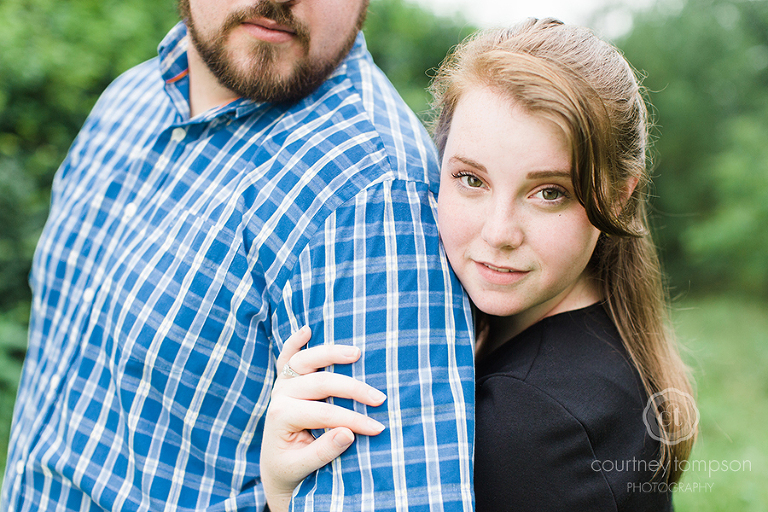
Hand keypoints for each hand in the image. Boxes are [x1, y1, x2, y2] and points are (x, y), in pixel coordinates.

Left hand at [260, 326, 386, 511]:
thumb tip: (348, 433)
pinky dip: (295, 341)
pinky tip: (307, 330)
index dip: (354, 419)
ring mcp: (282, 384)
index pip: (325, 413)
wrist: (275, 466)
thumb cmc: (291, 468)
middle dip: (354, 389)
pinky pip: (287, 356)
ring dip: (332, 353)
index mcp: (282, 416)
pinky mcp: (285, 379)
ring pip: (306, 360)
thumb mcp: (303, 467)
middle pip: (321, 382)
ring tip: (357, 353)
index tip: (378, 428)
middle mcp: (280, 395)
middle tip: (380, 398)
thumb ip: (324, 452)